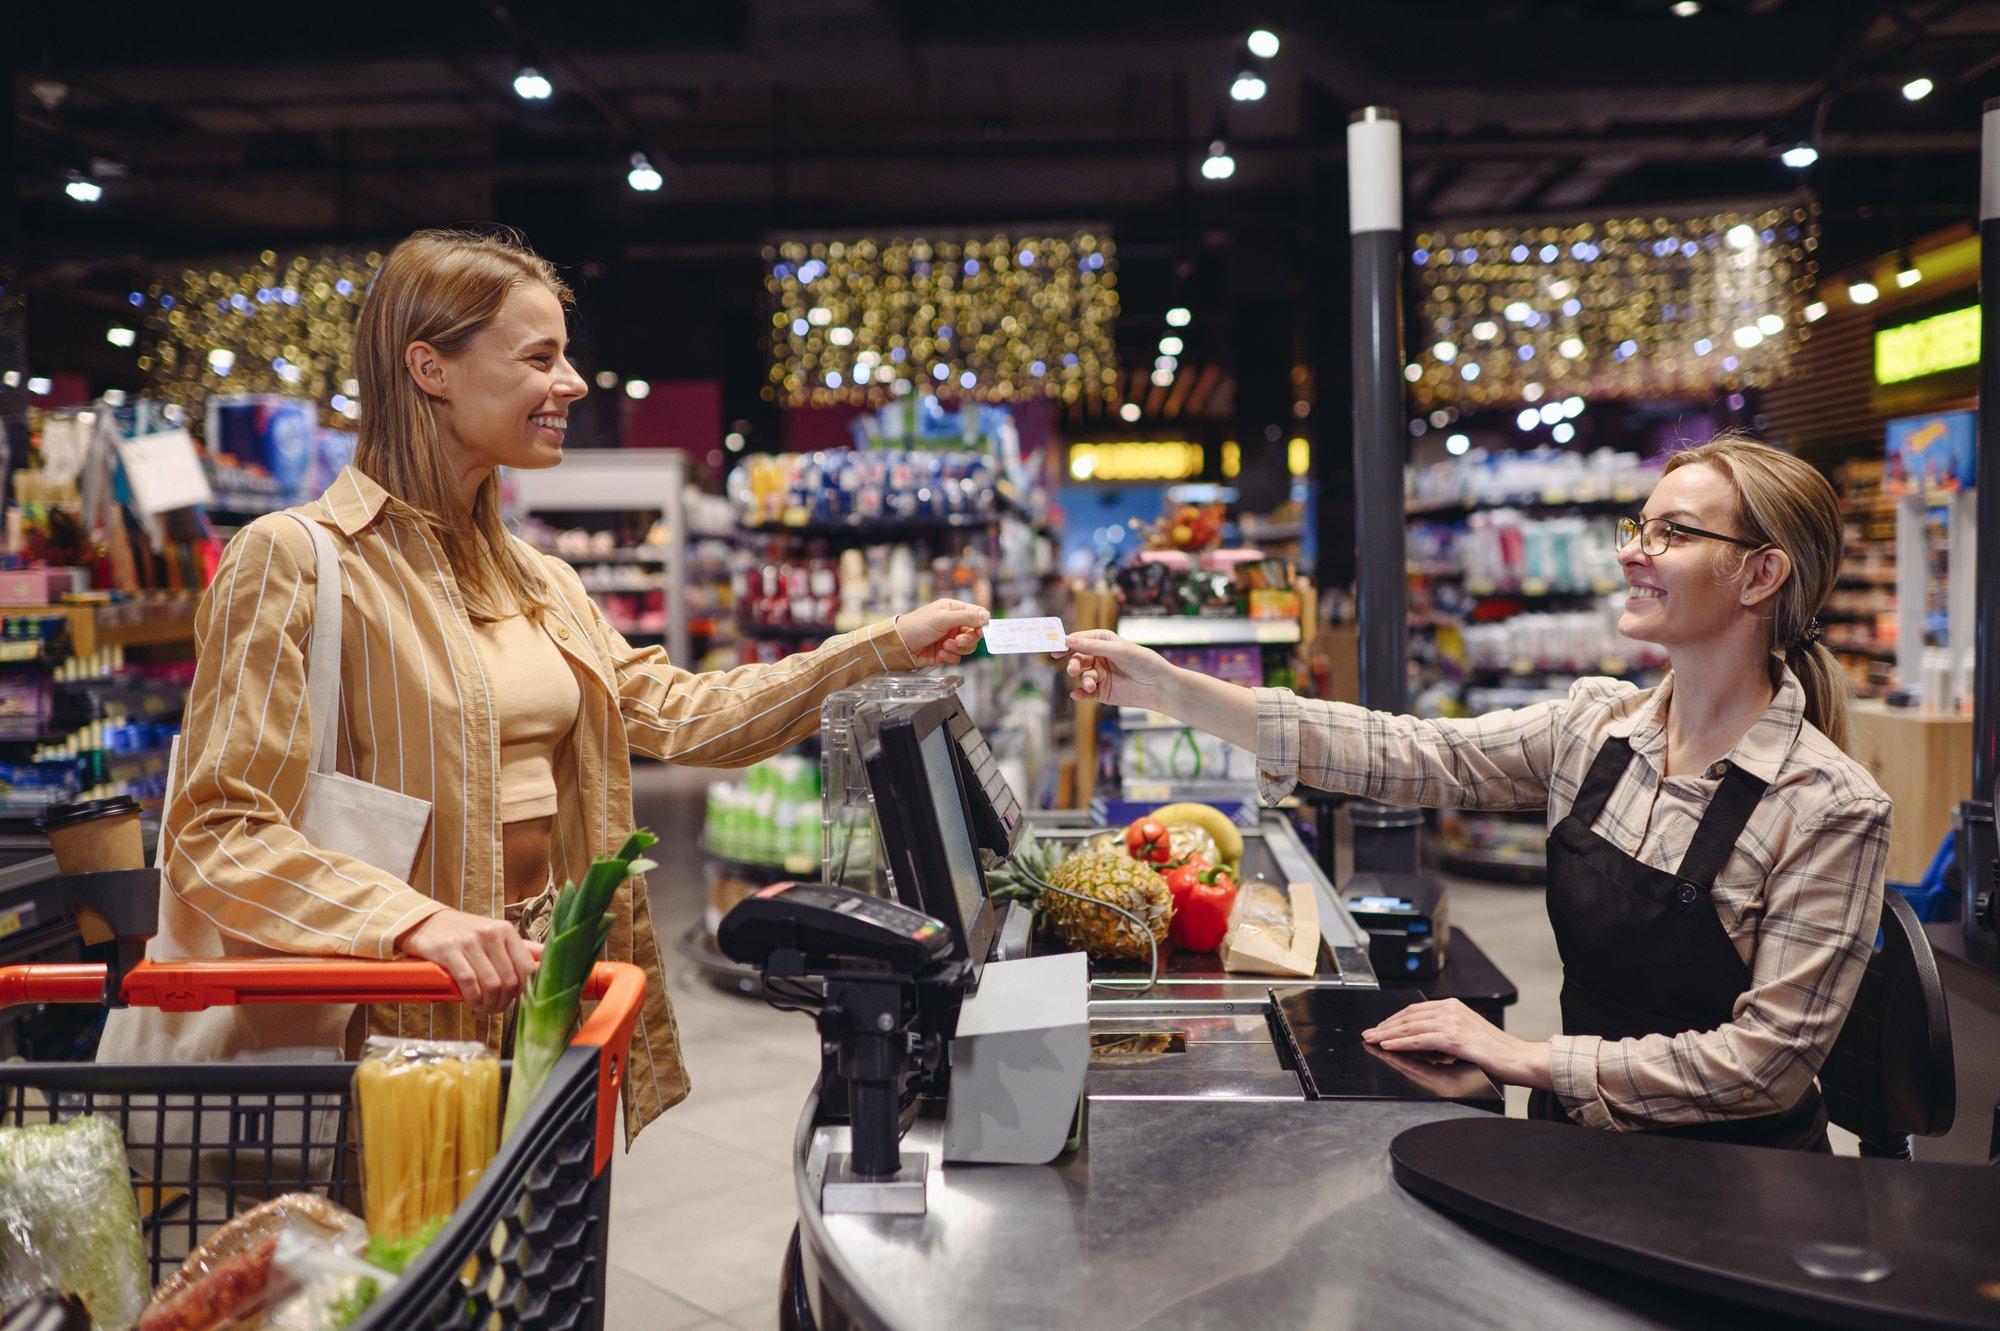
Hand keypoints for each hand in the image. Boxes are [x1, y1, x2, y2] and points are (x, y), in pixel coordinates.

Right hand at [398, 908, 543, 1020]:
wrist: (425, 921)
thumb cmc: (463, 932)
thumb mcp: (493, 934)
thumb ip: (518, 948)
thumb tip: (546, 959)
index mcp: (506, 931)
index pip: (528, 967)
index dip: (526, 990)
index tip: (516, 1000)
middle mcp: (490, 934)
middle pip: (509, 980)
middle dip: (505, 1002)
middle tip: (497, 1010)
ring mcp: (469, 941)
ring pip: (491, 984)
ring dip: (490, 1005)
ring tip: (484, 1010)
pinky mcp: (448, 950)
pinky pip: (469, 982)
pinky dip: (474, 1000)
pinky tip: (473, 1007)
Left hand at [895, 599, 989, 666]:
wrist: (898, 644)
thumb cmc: (916, 626)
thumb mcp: (942, 618)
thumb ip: (966, 617)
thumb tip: (986, 616)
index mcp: (953, 609)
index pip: (977, 615)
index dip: (981, 624)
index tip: (980, 632)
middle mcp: (953, 624)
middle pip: (974, 633)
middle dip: (968, 639)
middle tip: (958, 640)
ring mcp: (949, 639)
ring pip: (967, 647)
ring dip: (958, 648)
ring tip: (945, 647)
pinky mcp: (944, 653)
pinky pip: (957, 657)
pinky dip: (950, 657)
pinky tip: (940, 654)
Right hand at [1060, 629, 1175, 711]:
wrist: (1160, 687)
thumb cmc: (1144, 662)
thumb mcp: (1118, 650)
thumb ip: (1092, 646)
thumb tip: (1067, 640)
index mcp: (1103, 641)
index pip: (1080, 640)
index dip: (1066, 643)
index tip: (1055, 648)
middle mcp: (1099, 656)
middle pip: (1077, 658)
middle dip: (1074, 664)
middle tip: (1073, 670)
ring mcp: (1100, 675)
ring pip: (1082, 676)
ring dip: (1083, 680)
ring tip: (1090, 685)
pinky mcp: (1102, 692)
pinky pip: (1085, 693)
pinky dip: (1080, 694)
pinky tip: (1077, 695)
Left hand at [1361, 998, 1551, 1090]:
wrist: (1518, 1059)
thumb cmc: (1495, 1053)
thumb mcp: (1465, 1036)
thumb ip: (1443, 1033)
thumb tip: (1417, 1040)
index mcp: (1453, 1006)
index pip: (1415, 1011)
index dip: (1394, 1019)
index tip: (1379, 1028)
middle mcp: (1451, 1009)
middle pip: (1409, 1016)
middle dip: (1385, 1026)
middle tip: (1368, 1034)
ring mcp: (1452, 1022)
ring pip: (1410, 1026)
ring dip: (1388, 1034)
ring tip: (1373, 1040)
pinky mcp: (1454, 1038)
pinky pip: (1420, 1039)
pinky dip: (1401, 1042)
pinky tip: (1388, 1045)